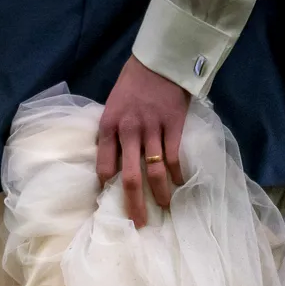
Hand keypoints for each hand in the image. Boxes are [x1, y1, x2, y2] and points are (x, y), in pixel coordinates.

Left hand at [96, 56, 189, 227]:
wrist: (159, 61)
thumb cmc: (133, 84)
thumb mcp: (112, 106)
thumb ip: (112, 133)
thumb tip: (112, 161)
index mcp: (109, 127)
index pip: (104, 166)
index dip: (106, 187)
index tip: (109, 202)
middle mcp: (129, 131)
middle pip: (131, 177)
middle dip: (134, 205)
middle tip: (139, 224)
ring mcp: (153, 130)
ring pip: (155, 171)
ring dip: (160, 194)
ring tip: (164, 208)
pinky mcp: (173, 126)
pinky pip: (174, 157)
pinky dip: (177, 174)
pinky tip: (180, 184)